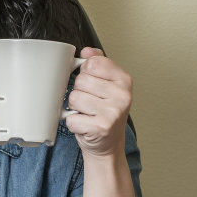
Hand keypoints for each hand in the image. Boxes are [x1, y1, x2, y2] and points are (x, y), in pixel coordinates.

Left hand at [63, 47, 131, 163]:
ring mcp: (113, 112)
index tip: (93, 84)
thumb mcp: (106, 85)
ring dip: (75, 108)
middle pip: (81, 81)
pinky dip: (73, 123)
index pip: (92, 63)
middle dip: (79, 92)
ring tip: (88, 114)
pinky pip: (71, 118)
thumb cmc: (105, 113)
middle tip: (90, 103)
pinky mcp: (100, 128)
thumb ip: (98, 64)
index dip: (85, 73)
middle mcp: (122, 96)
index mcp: (124, 80)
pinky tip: (85, 125)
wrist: (108, 145)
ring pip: (74, 98)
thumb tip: (87, 51)